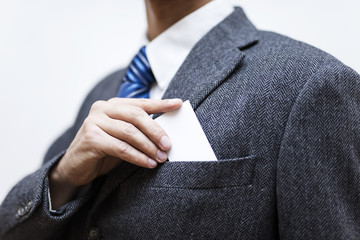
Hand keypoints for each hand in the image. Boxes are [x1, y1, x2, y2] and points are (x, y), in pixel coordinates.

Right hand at [49, 98, 181, 208]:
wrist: (76, 167)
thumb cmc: (103, 150)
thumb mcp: (123, 137)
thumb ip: (138, 131)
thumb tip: (165, 136)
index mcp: (113, 105)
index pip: (140, 103)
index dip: (160, 104)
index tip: (178, 104)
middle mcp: (102, 109)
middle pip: (136, 115)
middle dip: (155, 131)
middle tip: (168, 145)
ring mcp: (94, 122)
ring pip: (129, 132)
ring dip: (148, 147)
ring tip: (161, 158)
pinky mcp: (91, 138)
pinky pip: (121, 148)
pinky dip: (137, 157)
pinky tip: (148, 163)